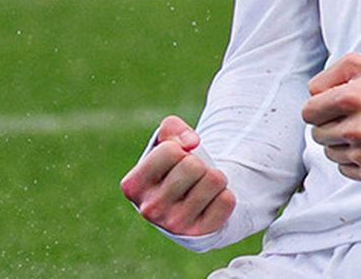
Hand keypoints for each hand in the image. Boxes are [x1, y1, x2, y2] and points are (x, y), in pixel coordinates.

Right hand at [120, 115, 235, 235]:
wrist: (188, 201)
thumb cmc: (174, 168)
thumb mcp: (165, 143)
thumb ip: (172, 128)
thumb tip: (192, 142)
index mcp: (133, 186)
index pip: (170, 151)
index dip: (179, 148)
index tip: (175, 160)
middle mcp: (149, 209)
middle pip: (193, 166)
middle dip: (199, 163)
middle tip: (192, 175)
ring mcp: (174, 224)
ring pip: (215, 180)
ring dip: (215, 177)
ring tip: (202, 186)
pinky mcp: (200, 233)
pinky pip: (227, 200)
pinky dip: (225, 195)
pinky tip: (210, 202)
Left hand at [301, 53, 360, 181]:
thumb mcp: (359, 64)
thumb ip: (327, 75)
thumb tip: (312, 96)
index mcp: (351, 99)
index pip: (308, 113)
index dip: (318, 107)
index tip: (332, 104)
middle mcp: (358, 129)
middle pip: (317, 135)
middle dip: (329, 124)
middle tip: (350, 115)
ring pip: (330, 152)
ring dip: (340, 141)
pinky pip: (344, 168)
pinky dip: (352, 158)